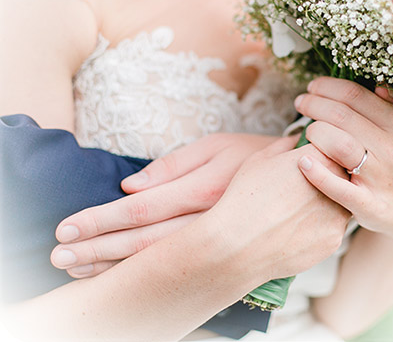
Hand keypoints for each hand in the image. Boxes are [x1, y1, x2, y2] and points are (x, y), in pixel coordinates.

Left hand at [51, 133, 275, 277]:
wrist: (303, 181)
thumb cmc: (254, 154)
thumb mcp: (217, 145)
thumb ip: (174, 164)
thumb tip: (131, 184)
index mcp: (205, 188)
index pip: (143, 207)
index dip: (104, 218)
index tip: (69, 227)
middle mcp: (209, 221)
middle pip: (144, 242)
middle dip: (98, 249)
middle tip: (60, 255)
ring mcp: (218, 241)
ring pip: (159, 260)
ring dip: (115, 266)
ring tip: (79, 269)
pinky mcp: (224, 254)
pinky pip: (180, 267)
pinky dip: (147, 273)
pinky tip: (125, 275)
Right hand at [208, 136, 351, 280]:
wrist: (237, 242)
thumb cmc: (245, 196)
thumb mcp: (260, 160)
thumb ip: (284, 145)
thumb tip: (296, 139)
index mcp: (319, 157)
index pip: (331, 149)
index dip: (316, 158)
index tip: (302, 167)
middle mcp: (335, 182)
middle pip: (340, 177)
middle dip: (325, 180)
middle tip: (298, 190)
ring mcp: (337, 213)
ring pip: (339, 204)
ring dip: (324, 205)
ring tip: (294, 211)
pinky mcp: (334, 240)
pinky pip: (331, 230)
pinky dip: (317, 229)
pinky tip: (294, 230)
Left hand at [294, 77, 392, 244]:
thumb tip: (378, 85)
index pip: (355, 95)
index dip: (327, 87)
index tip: (313, 86)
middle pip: (341, 116)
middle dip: (313, 104)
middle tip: (301, 102)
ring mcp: (382, 178)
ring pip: (338, 144)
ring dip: (314, 132)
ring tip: (307, 130)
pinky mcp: (369, 205)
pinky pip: (338, 188)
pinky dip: (317, 174)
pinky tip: (302, 162)